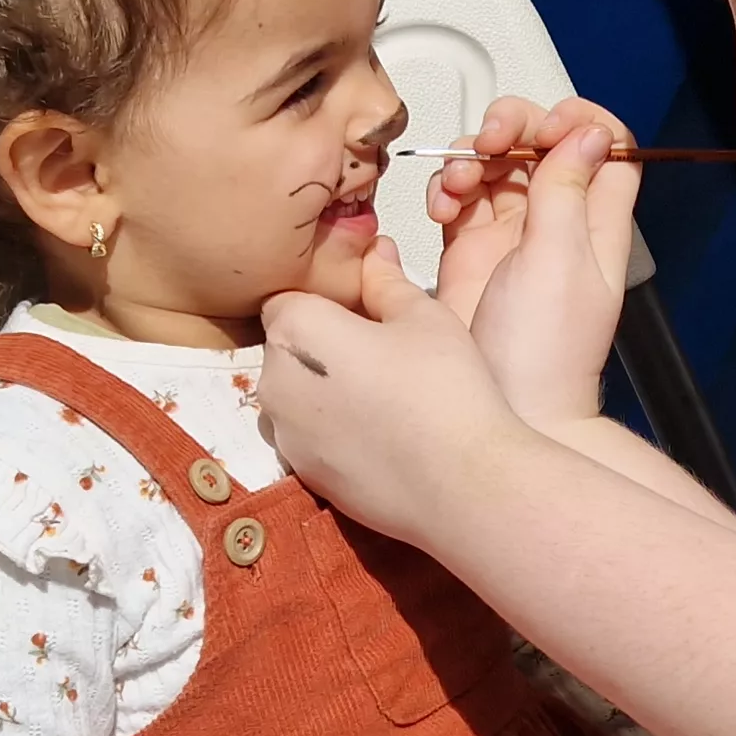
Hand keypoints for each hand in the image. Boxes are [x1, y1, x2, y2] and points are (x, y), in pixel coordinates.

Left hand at [261, 239, 546, 537]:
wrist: (461, 483)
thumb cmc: (444, 387)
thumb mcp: (422, 316)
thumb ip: (385, 281)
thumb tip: (373, 252)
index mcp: (296, 328)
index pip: (289, 296)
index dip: (326, 300)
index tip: (365, 313)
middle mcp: (273, 381)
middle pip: (287, 348)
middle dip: (321, 345)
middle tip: (381, 353)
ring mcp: (285, 434)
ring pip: (295, 395)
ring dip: (323, 390)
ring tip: (383, 399)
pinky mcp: (303, 475)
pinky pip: (308, 437)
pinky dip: (332, 431)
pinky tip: (381, 436)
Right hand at [434, 98, 638, 428]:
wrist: (504, 412)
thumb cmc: (542, 355)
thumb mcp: (559, 261)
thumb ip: (567, 191)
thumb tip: (590, 133)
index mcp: (596, 223)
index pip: (607, 146)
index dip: (579, 120)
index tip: (548, 122)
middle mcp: (557, 223)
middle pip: (542, 143)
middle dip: (513, 127)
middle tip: (491, 141)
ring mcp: (511, 236)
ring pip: (495, 164)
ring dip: (470, 158)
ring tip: (457, 186)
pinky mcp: (469, 251)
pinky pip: (459, 198)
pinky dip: (447, 190)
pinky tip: (441, 210)